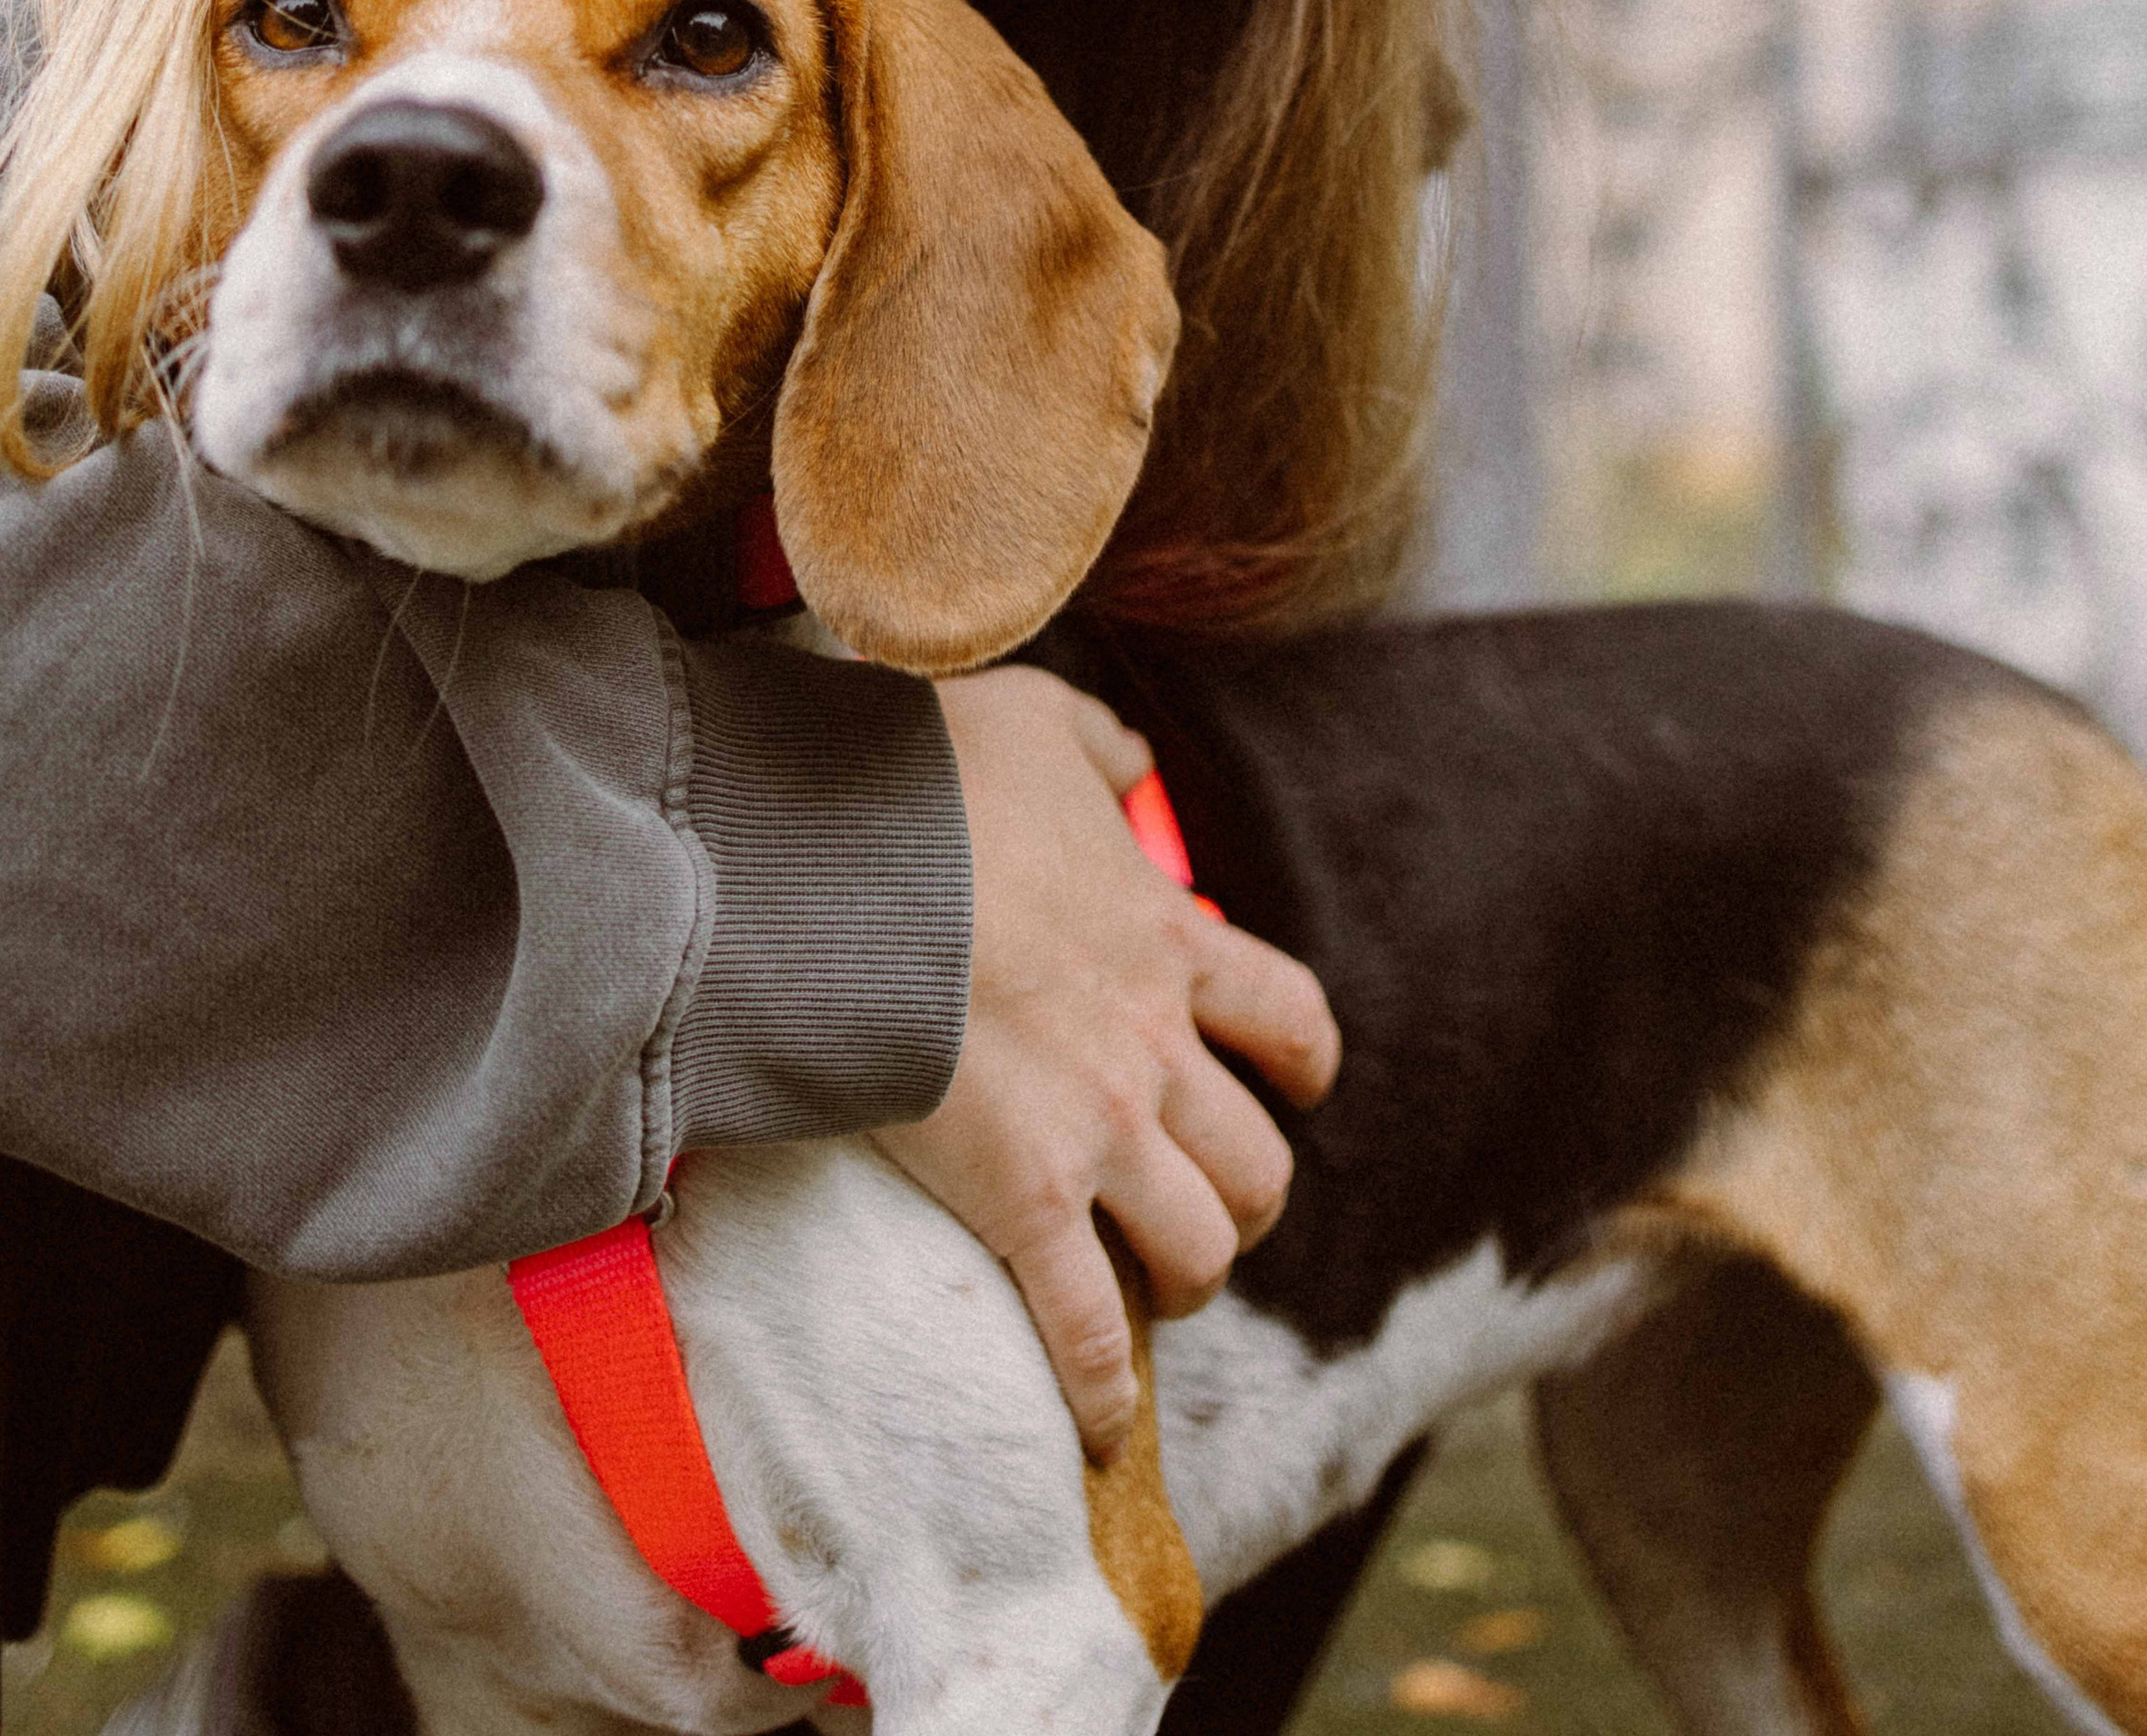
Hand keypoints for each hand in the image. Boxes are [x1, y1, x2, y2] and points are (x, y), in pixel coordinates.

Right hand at [876, 666, 1339, 1460]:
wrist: (846, 863)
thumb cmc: (929, 783)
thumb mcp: (1033, 720)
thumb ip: (1097, 744)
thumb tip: (1130, 757)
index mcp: (1169, 942)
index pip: (1292, 1020)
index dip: (1299, 1065)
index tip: (1282, 1084)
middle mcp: (1156, 1048)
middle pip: (1263, 1163)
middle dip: (1244, 1197)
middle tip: (1199, 1206)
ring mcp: (1100, 1132)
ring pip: (1207, 1248)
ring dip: (1184, 1279)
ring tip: (1146, 1293)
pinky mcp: (1026, 1200)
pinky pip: (1092, 1329)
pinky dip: (1102, 1389)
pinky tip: (1098, 1426)